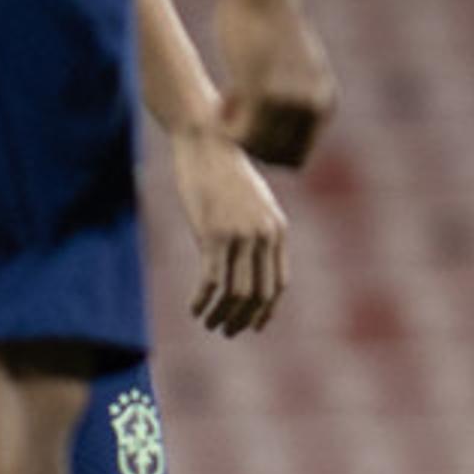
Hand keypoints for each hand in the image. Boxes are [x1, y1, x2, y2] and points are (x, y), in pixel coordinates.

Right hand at [171, 128, 287, 333]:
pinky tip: (194, 309)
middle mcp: (264, 236)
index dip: (266, 311)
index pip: (278, 284)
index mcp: (278, 231)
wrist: (209, 142)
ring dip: (221, 315)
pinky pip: (211, 281)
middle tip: (225, 331)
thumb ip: (254, 234)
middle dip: (243, 319)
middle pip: (259, 295)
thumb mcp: (252, 203)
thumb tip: (245, 265)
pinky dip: (203, 301)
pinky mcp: (213, 234)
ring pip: (235, 293)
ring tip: (208, 323)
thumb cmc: (226, 172)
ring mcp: (240, 236)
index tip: (253, 326)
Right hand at [209, 0, 336, 167]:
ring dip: (236, 135)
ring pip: (257, 149)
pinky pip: (239, 134)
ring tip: (227, 102)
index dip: (268, 147)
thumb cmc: (270, 23)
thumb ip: (295, 95)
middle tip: (234, 112)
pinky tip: (221, 101)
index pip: (296, 158)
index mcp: (324, 104)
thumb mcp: (293, 65)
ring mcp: (291, 101)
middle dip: (252, 144)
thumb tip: (284, 121)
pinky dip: (224, 127)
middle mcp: (314, 106)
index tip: (253, 121)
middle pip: (277, 158)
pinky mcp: (264, 91)